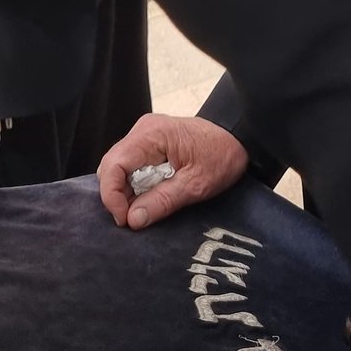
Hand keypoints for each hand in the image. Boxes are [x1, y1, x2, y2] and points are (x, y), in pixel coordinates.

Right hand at [97, 114, 248, 229]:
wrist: (239, 137)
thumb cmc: (222, 155)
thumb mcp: (196, 184)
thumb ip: (163, 201)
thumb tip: (132, 220)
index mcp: (151, 135)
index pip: (113, 164)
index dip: (111, 195)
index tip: (125, 220)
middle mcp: (142, 130)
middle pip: (111, 166)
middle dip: (116, 196)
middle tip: (133, 220)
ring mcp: (144, 136)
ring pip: (118, 168)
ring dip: (125, 192)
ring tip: (143, 210)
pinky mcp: (149, 144)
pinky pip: (131, 166)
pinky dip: (134, 186)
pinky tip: (148, 198)